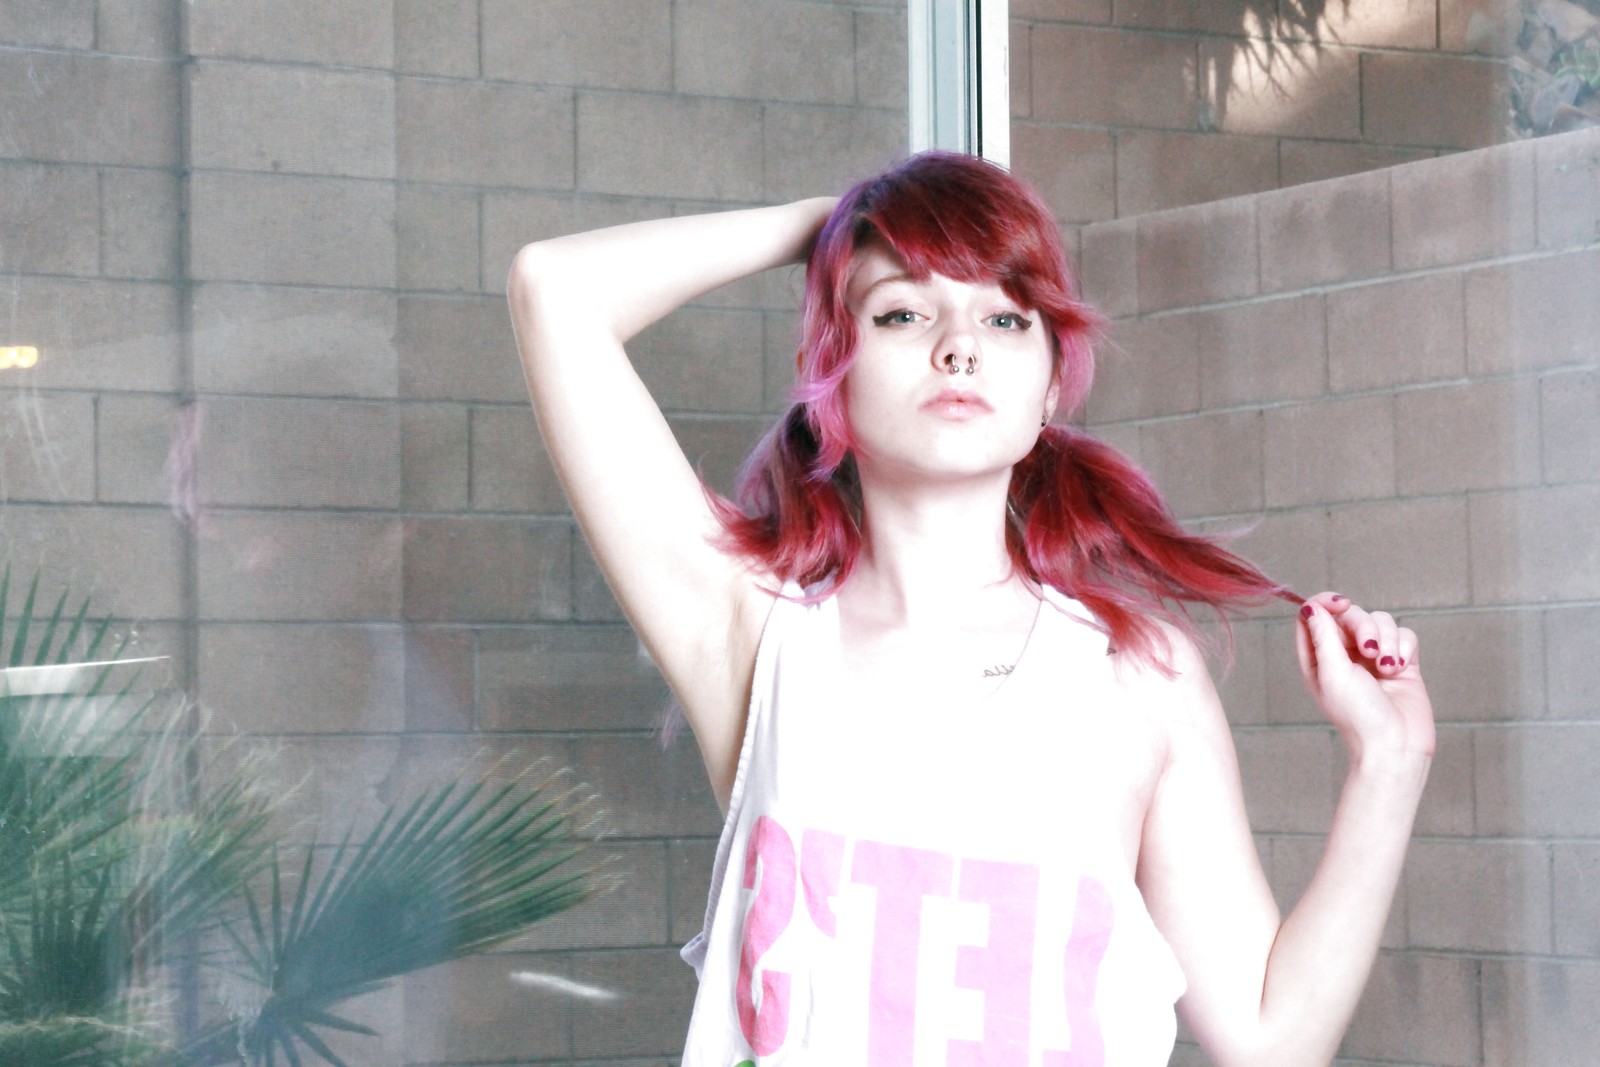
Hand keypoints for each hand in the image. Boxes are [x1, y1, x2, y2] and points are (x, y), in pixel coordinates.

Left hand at [1295, 592, 1435, 770]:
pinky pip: (1404, 633)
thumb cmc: (1358, 715)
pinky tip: (1399, 669)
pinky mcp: (1401, 661)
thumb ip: (1323, 637)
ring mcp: (1373, 657)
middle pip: (1350, 614)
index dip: (1325, 602)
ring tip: (1386, 667)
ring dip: (1386, 640)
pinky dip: (1403, 647)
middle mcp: (1343, 654)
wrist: (1396, 745)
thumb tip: (1312, 607)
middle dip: (1364, 627)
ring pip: (1380, 621)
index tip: (1342, 604)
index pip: (1314, 615)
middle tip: (1369, 652)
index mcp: (1318, 658)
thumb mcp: (1332, 673)